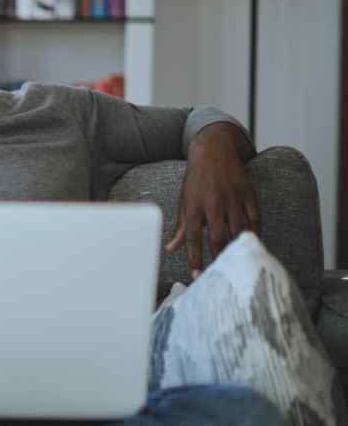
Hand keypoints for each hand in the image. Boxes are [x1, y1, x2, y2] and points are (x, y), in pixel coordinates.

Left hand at [165, 125, 260, 279]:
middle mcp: (213, 203)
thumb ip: (182, 228)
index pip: (193, 238)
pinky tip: (251, 245)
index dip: (194, 258)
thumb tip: (170, 249)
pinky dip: (254, 234)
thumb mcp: (184, 201)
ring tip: (235, 263)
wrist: (214, 151)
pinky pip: (255, 219)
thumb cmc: (196, 180)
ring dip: (237, 248)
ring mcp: (233, 198)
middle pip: (217, 237)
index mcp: (194, 206)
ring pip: (237, 230)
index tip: (196, 275)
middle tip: (219, 273)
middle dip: (218, 258)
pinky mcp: (248, 194)